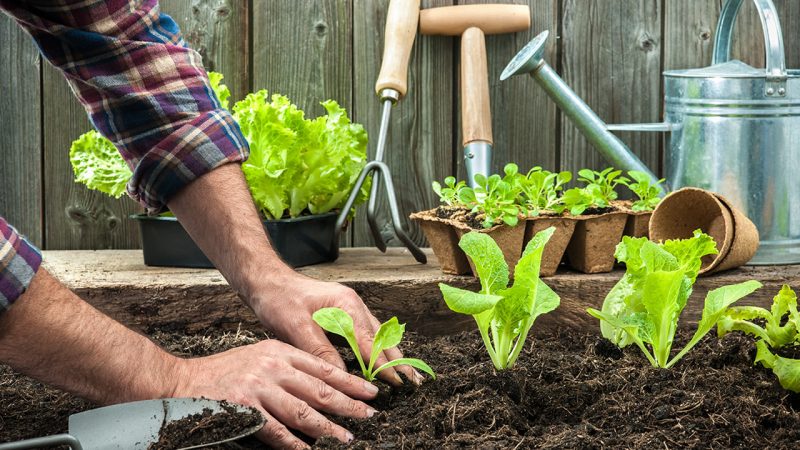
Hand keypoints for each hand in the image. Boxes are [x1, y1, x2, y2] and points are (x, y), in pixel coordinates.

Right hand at [171, 339, 378, 448]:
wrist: (184, 380)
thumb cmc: (226, 371)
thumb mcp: (261, 356)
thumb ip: (289, 367)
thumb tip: (323, 387)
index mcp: (280, 351)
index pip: (323, 367)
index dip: (350, 381)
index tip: (370, 392)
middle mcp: (273, 367)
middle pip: (319, 389)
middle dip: (348, 404)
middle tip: (369, 415)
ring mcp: (259, 388)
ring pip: (303, 412)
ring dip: (328, 427)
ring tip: (347, 437)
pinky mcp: (244, 409)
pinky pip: (276, 431)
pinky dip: (295, 443)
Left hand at [252, 275, 422, 385]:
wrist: (267, 281)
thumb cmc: (279, 299)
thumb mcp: (296, 327)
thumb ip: (320, 351)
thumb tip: (341, 376)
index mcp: (346, 305)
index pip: (370, 341)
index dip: (383, 364)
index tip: (397, 382)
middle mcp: (353, 305)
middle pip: (382, 337)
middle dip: (398, 360)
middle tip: (414, 382)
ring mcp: (349, 308)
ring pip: (377, 335)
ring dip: (391, 355)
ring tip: (406, 374)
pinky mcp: (343, 313)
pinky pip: (366, 333)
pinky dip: (377, 349)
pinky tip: (383, 360)